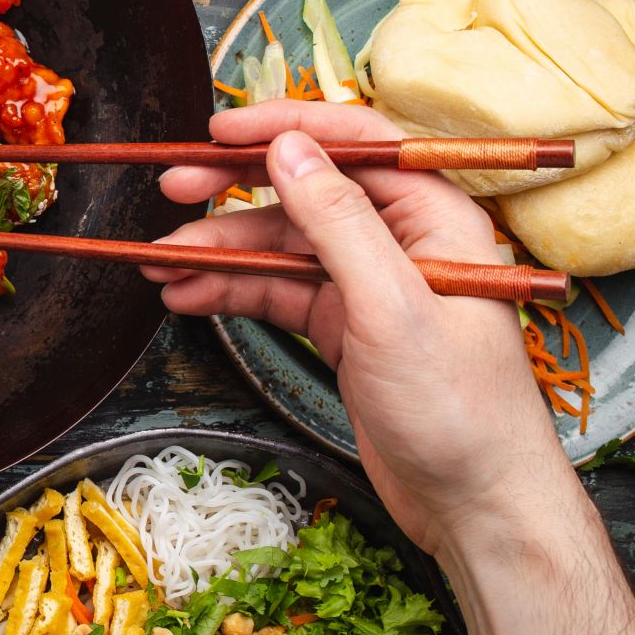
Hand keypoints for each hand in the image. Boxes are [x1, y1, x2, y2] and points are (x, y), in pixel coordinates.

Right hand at [140, 101, 565, 554]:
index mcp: (435, 217)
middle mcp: (401, 242)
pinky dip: (229, 291)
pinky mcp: (344, 327)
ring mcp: (368, 286)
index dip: (285, 127)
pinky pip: (275, 291)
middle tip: (173, 189)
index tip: (219, 131)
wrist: (474, 507)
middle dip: (233, 190)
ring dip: (217, 252)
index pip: (355, 142)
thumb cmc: (459, 412)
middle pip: (304, 191)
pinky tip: (187, 295)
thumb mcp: (391, 307)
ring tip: (160, 265)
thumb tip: (289, 149)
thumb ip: (339, 222)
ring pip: (278, 246)